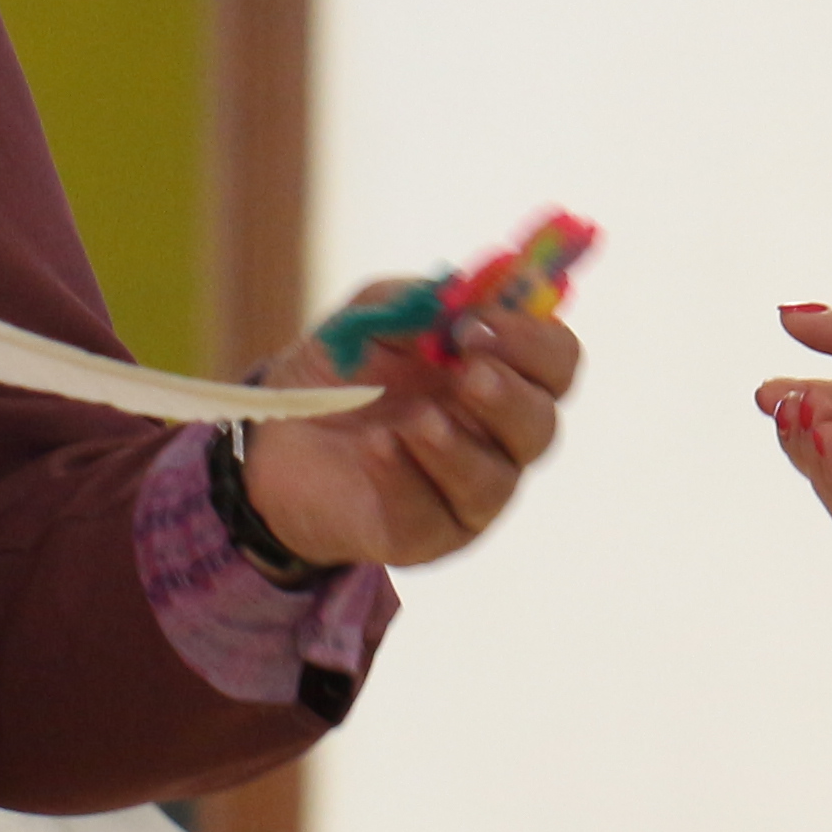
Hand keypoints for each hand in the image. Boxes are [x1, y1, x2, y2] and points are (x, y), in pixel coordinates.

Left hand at [231, 296, 579, 570]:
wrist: (276, 434)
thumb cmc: (343, 371)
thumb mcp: (376, 314)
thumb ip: (423, 301)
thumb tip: (467, 297)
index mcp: (501, 375)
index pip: (555, 362)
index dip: (533, 342)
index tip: (480, 323)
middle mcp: (496, 439)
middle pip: (540, 425)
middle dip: (510, 397)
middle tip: (470, 374)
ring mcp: (465, 492)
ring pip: (494, 481)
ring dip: (458, 447)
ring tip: (417, 420)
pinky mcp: (423, 534)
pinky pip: (430, 514)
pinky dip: (404, 477)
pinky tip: (377, 447)